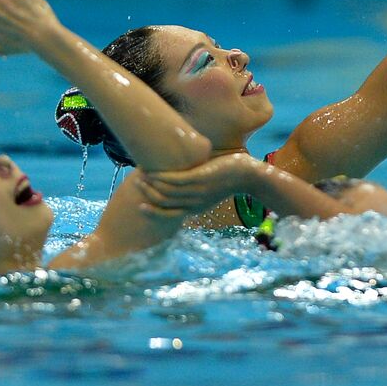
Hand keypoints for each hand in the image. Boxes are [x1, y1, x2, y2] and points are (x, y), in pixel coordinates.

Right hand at [133, 153, 261, 217]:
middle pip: (164, 202)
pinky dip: (162, 177)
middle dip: (148, 195)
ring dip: (152, 184)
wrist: (250, 175)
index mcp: (196, 208)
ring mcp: (198, 191)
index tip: (140, 205)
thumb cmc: (229, 179)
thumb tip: (183, 180)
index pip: (169, 215)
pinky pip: (176, 180)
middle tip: (136, 184)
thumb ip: (196, 189)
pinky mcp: (202, 179)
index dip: (153, 211)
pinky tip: (154, 170)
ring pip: (167, 191)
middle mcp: (195, 203)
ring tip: (141, 175)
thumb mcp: (210, 190)